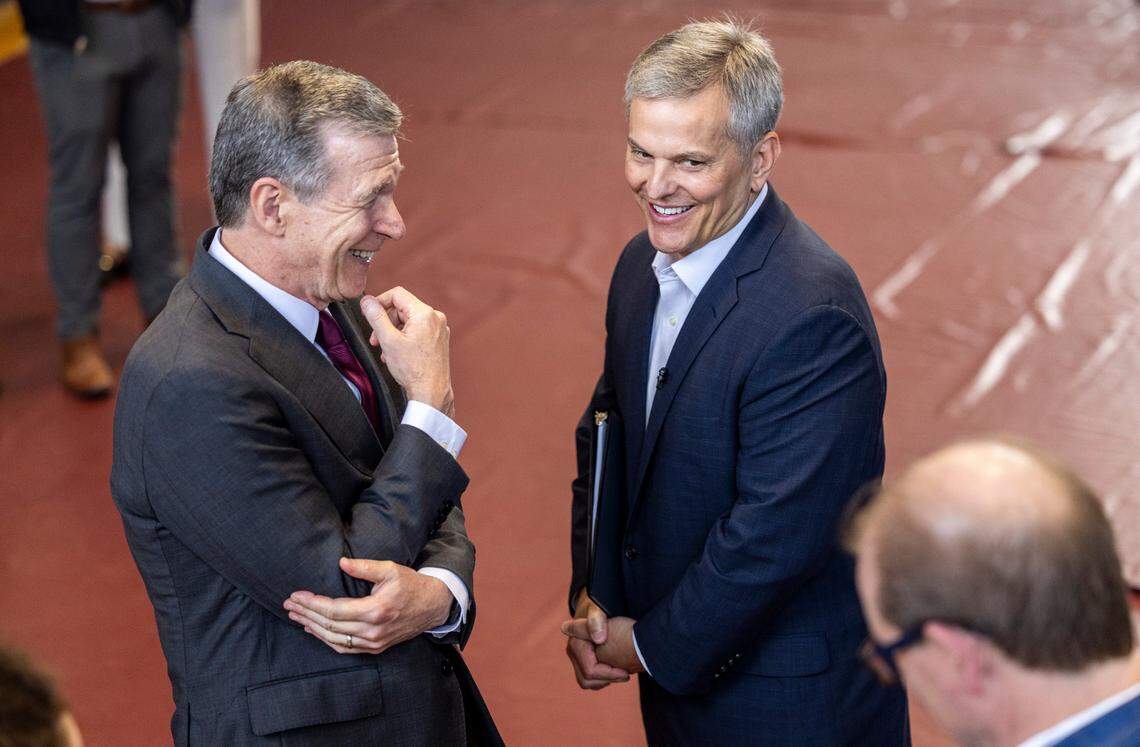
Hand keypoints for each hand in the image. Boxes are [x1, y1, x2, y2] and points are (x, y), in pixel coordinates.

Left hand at [285, 558, 452, 653]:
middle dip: (306, 614)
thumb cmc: (411, 584)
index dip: (312, 603)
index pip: (333, 610)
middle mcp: (372, 631)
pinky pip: (344, 647)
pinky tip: (314, 630)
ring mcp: (373, 643)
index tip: (296, 595)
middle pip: (329, 626)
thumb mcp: (390, 569)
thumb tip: (341, 563)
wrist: (432, 606)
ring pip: (333, 639)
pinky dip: (326, 640)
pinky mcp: (375, 648)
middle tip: (288, 605)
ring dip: (312, 628)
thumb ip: (364, 567)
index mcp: (375, 610)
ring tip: (296, 617)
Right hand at [360, 289, 453, 416]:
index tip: (369, 314)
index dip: (379, 302)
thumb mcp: (388, 340)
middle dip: (385, 322)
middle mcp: (435, 318)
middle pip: (402, 309)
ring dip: (393, 333)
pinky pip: (417, 331)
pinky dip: (404, 339)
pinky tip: (397, 355)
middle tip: (375, 339)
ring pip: (408, 321)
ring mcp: (438, 329)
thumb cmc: (413, 370)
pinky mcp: (438, 339)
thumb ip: (376, 317)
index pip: (397, 294)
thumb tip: (366, 300)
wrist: (431, 392)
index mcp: (425, 314)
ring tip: (386, 351)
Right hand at [561, 589, 630, 689]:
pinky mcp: (583, 659)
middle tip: (626, 675)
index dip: (609, 674)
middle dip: (607, 680)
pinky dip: (603, 678)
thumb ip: (597, 621)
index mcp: (576, 645)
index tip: (626, 673)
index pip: (590, 671)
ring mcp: (577, 657)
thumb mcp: (598, 610)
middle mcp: (573, 653)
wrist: (595, 604)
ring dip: (605, 680)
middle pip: (587, 680)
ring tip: (622, 673)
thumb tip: (599, 639)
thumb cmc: (599, 606)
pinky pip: (591, 678)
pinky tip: (617, 669)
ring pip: (588, 681)